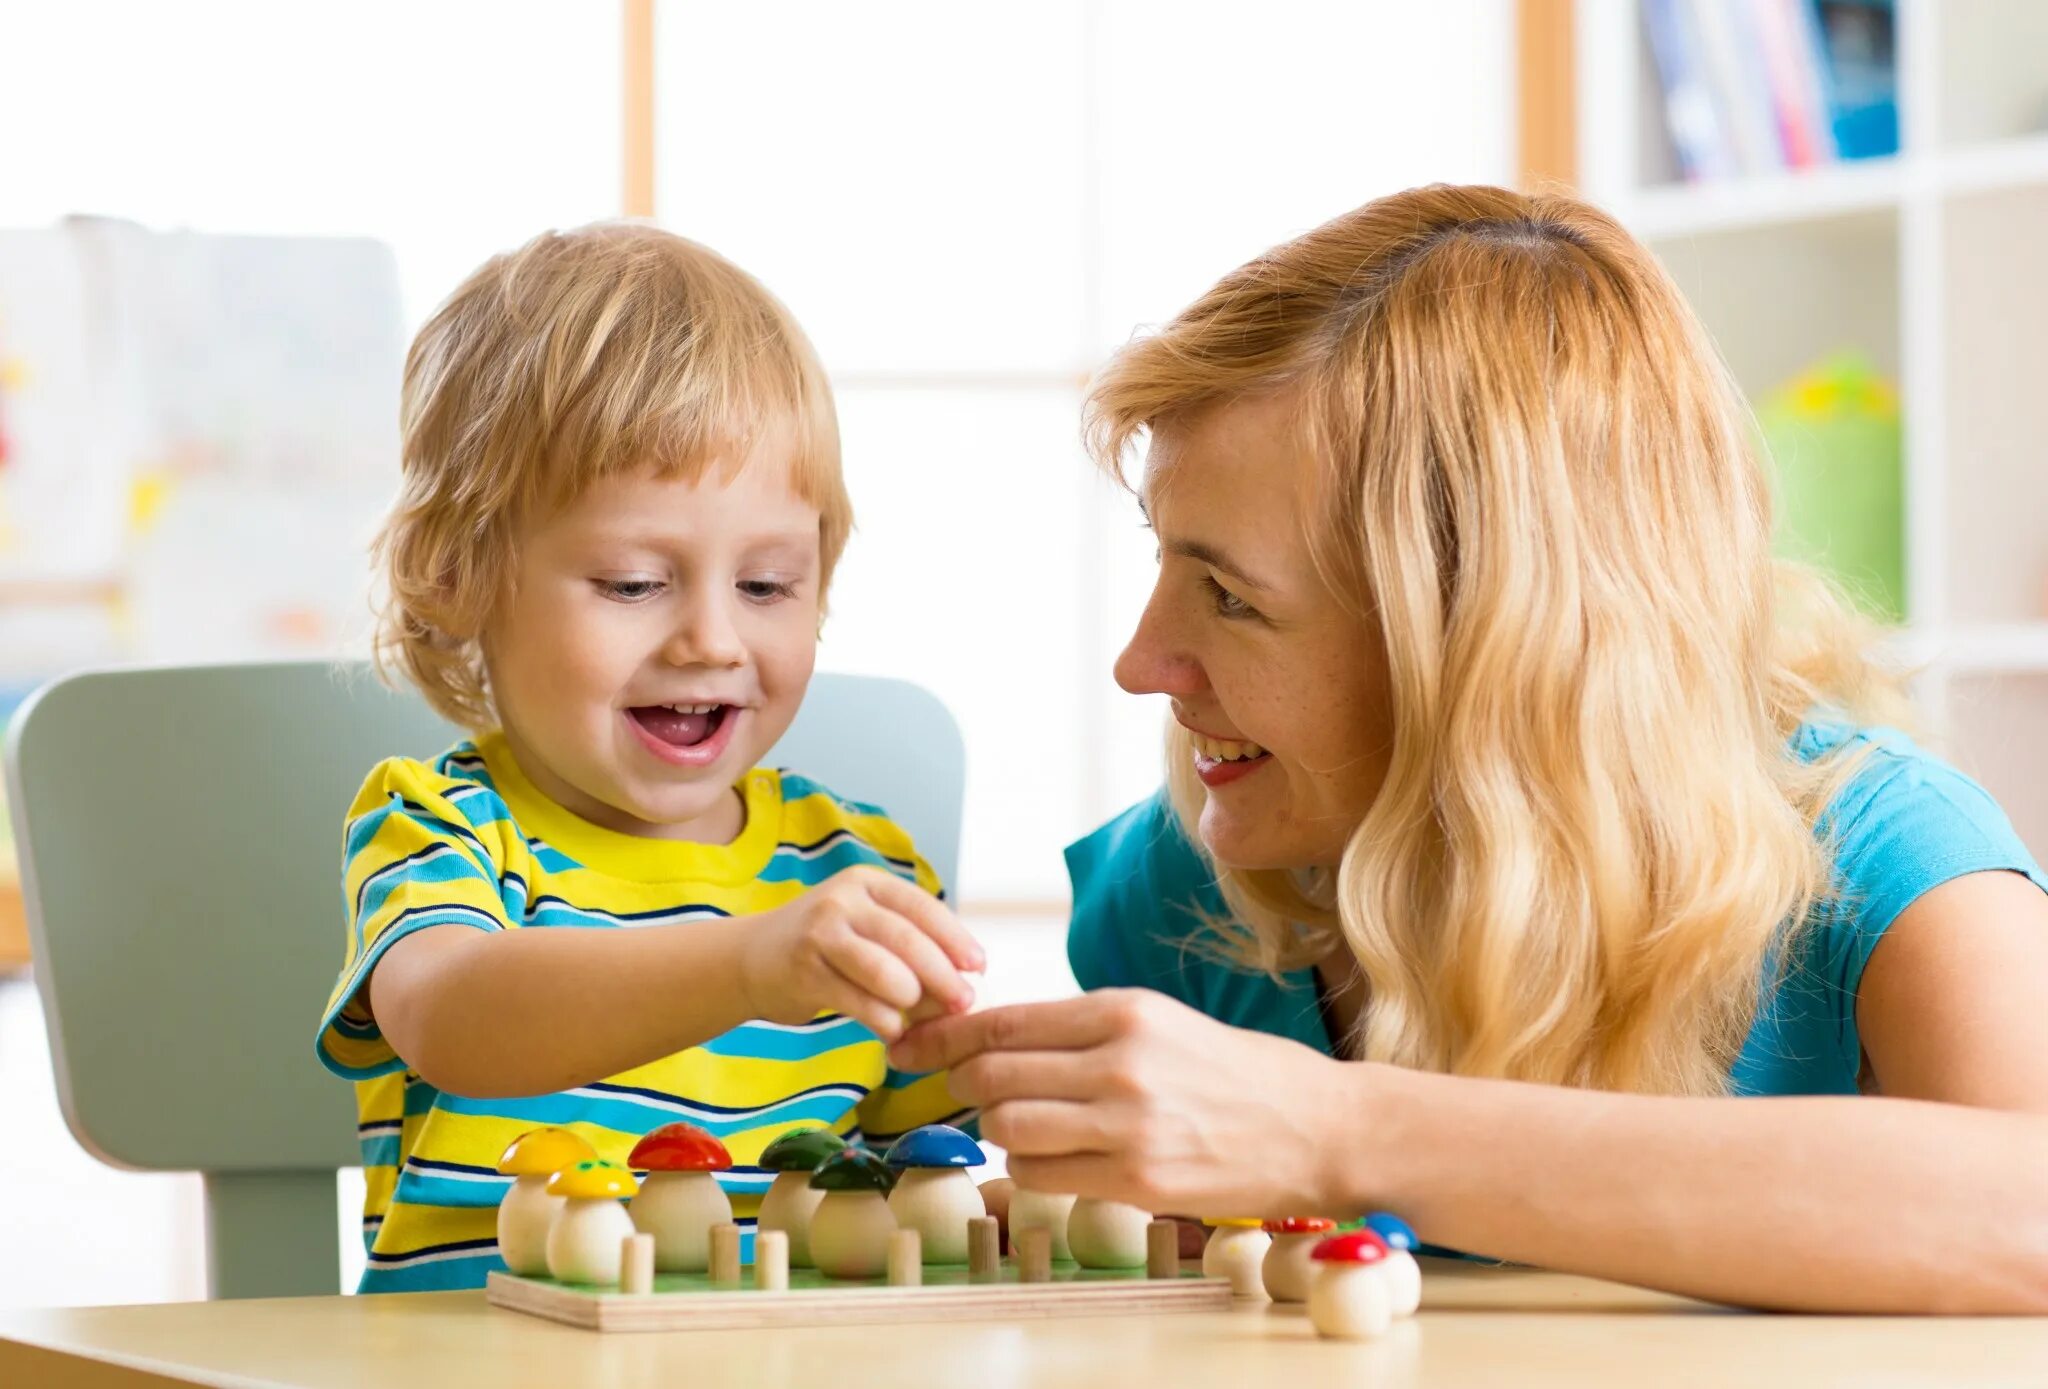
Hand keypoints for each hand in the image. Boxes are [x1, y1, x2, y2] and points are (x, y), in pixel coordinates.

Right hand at [739, 866, 983, 1041]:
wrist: (750, 958)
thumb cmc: (825, 946)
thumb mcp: (866, 928)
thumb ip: (910, 946)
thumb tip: (963, 984)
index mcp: (867, 882)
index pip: (923, 907)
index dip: (955, 938)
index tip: (978, 966)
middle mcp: (842, 900)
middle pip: (907, 939)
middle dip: (942, 975)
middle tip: (963, 1002)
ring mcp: (819, 934)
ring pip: (883, 969)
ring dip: (912, 998)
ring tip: (922, 1016)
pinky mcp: (804, 971)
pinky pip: (856, 1001)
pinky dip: (883, 1020)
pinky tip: (894, 1030)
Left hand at [890, 988, 1367, 1216]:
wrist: (1317, 1128)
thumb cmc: (1236, 1074)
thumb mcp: (1161, 1023)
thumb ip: (1084, 1029)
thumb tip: (993, 1038)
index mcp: (1125, 1011)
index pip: (1005, 1021)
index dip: (944, 1036)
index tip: (909, 1043)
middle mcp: (1121, 1062)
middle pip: (992, 1074)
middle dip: (966, 1086)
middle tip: (971, 1093)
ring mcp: (1129, 1125)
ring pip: (1006, 1128)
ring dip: (1000, 1132)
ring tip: (1030, 1128)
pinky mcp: (1138, 1180)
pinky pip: (1042, 1175)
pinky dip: (1032, 1169)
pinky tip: (1059, 1159)